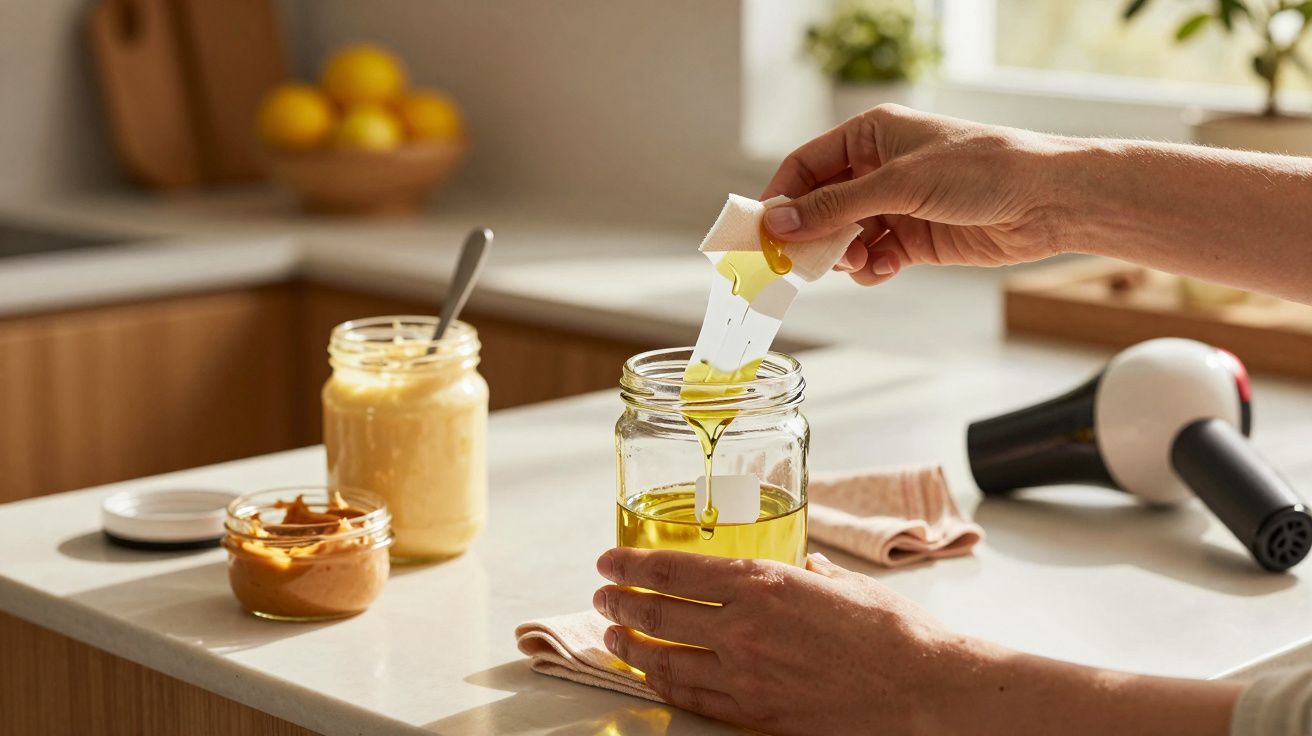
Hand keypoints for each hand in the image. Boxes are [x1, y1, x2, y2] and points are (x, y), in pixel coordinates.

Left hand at [593, 547, 1241, 735]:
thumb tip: (794, 569)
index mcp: (766, 581)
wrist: (926, 691)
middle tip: (602, 595)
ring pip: (665, 659)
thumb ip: (803, 574)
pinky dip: (663, 687)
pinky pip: (693, 699)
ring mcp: (746, 674)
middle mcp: (745, 626)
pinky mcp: (756, 713)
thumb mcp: (841, 582)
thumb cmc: (892, 633)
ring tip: (613, 637)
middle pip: (659, 612)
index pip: (677, 568)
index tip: (609, 560)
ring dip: (631, 646)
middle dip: (621, 603)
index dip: (634, 564)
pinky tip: (651, 679)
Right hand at [760, 105, 1073, 285]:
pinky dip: (872, 268)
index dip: (780, 198)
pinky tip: (886, 268)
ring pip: (844, 237)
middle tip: (797, 262)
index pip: (806, 166)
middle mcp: (879, 168)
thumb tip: (778, 222)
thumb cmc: (982, 169)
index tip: (760, 233)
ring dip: (843, 256)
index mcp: (871, 135)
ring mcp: (897, 205)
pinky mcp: (916, 238)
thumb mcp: (899, 183)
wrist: (1047, 200)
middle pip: (820, 205)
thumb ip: (834, 206)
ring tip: (859, 262)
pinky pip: (875, 257)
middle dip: (810, 234)